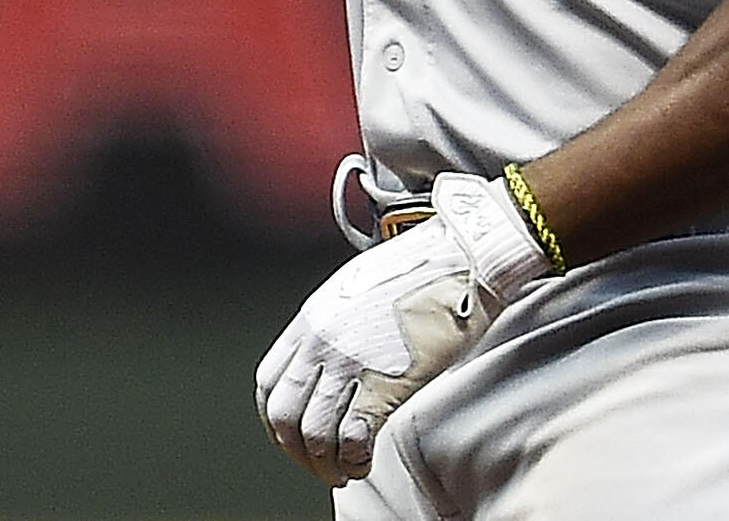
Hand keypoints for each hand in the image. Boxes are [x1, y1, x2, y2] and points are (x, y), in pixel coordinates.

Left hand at [253, 171, 555, 486]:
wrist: (459, 259)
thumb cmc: (417, 273)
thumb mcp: (354, 294)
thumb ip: (334, 330)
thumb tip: (331, 367)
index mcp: (310, 320)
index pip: (269, 384)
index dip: (276, 421)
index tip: (293, 438)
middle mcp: (321, 342)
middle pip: (283, 414)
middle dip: (297, 451)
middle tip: (320, 465)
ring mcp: (350, 362)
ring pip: (313, 432)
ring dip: (326, 463)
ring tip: (346, 470)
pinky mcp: (385, 381)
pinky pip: (354, 436)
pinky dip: (355, 459)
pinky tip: (366, 461)